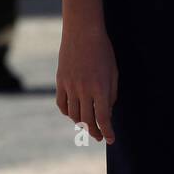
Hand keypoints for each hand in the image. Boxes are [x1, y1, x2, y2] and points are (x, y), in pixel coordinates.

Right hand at [56, 21, 117, 143]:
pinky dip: (67, 113)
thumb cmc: (103, 51)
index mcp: (100, 87)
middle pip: (87, 120)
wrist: (83, 33)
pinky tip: (73, 115)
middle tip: (100, 137)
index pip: (103, 117)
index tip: (110, 140)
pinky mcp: (60, 82)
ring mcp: (70, 86)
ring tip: (88, 126)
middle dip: (94, 132)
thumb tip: (106, 112)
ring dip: (81, 123)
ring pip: (73, 114)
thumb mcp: (113, 72)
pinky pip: (62, 104)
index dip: (107, 131)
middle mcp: (84, 90)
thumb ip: (111, 93)